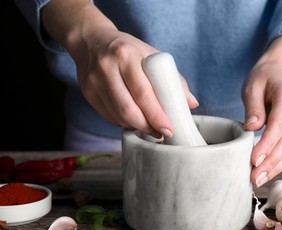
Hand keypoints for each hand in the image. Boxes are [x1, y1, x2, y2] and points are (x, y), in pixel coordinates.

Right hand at [42, 0, 197, 137]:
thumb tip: (191, 104)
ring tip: (150, 128)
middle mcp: (107, 68)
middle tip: (160, 133)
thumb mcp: (151, 55)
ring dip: (136, 127)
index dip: (157, 115)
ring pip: (118, 116)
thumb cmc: (128, 50)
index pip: (144, 93)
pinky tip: (134, 120)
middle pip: (128, 109)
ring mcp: (94, 82)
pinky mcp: (87, 93)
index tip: (169, 128)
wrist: (91, 41)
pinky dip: (124, 122)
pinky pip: (109, 116)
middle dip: (147, 126)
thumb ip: (173, 79)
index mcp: (127, 56)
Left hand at [242, 36, 281, 186]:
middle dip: (270, 162)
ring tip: (258, 181)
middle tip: (254, 178)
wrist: (278, 73)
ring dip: (275, 167)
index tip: (253, 159)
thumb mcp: (252, 86)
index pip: (279, 124)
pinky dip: (279, 164)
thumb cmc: (263, 78)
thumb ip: (253, 106)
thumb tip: (252, 127)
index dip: (267, 144)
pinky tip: (266, 173)